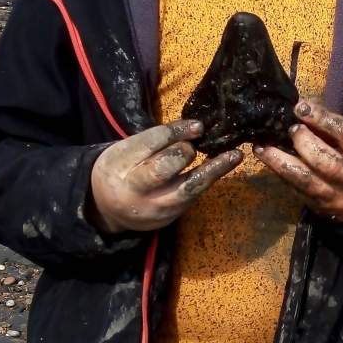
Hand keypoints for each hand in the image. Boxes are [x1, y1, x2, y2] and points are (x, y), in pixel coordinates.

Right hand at [87, 120, 242, 233]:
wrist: (107, 208)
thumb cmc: (122, 167)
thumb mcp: (128, 148)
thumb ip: (156, 140)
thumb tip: (195, 128)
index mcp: (120, 164)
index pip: (150, 144)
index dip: (176, 132)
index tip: (198, 126)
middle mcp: (135, 190)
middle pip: (164, 168)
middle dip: (184, 153)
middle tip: (194, 145)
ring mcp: (154, 207)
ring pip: (187, 188)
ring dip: (213, 169)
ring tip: (235, 156)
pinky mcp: (170, 217)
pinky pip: (194, 196)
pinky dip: (210, 178)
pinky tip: (225, 165)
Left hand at [254, 99, 342, 227]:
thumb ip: (334, 126)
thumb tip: (303, 107)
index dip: (323, 120)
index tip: (301, 107)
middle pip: (328, 163)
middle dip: (304, 143)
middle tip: (291, 129)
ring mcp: (335, 198)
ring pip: (306, 181)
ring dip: (280, 162)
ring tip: (261, 147)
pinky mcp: (318, 208)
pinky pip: (296, 190)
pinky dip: (280, 173)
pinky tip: (267, 160)